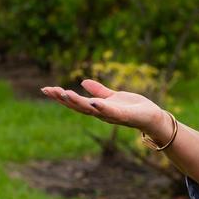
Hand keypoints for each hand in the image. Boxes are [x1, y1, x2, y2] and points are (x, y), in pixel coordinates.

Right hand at [41, 80, 171, 138]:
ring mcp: (111, 115)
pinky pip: (111, 111)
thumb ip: (99, 91)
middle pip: (78, 106)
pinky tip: (93, 102)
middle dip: (63, 99)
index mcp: (97, 108)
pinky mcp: (124, 115)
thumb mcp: (113, 96)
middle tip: (48, 91)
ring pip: (91, 110)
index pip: (75, 102)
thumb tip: (83, 81)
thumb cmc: (134, 108)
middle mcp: (101, 113)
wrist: (152, 117)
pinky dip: (102, 108)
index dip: (60, 96)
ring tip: (64, 93)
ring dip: (77, 102)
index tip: (46, 89)